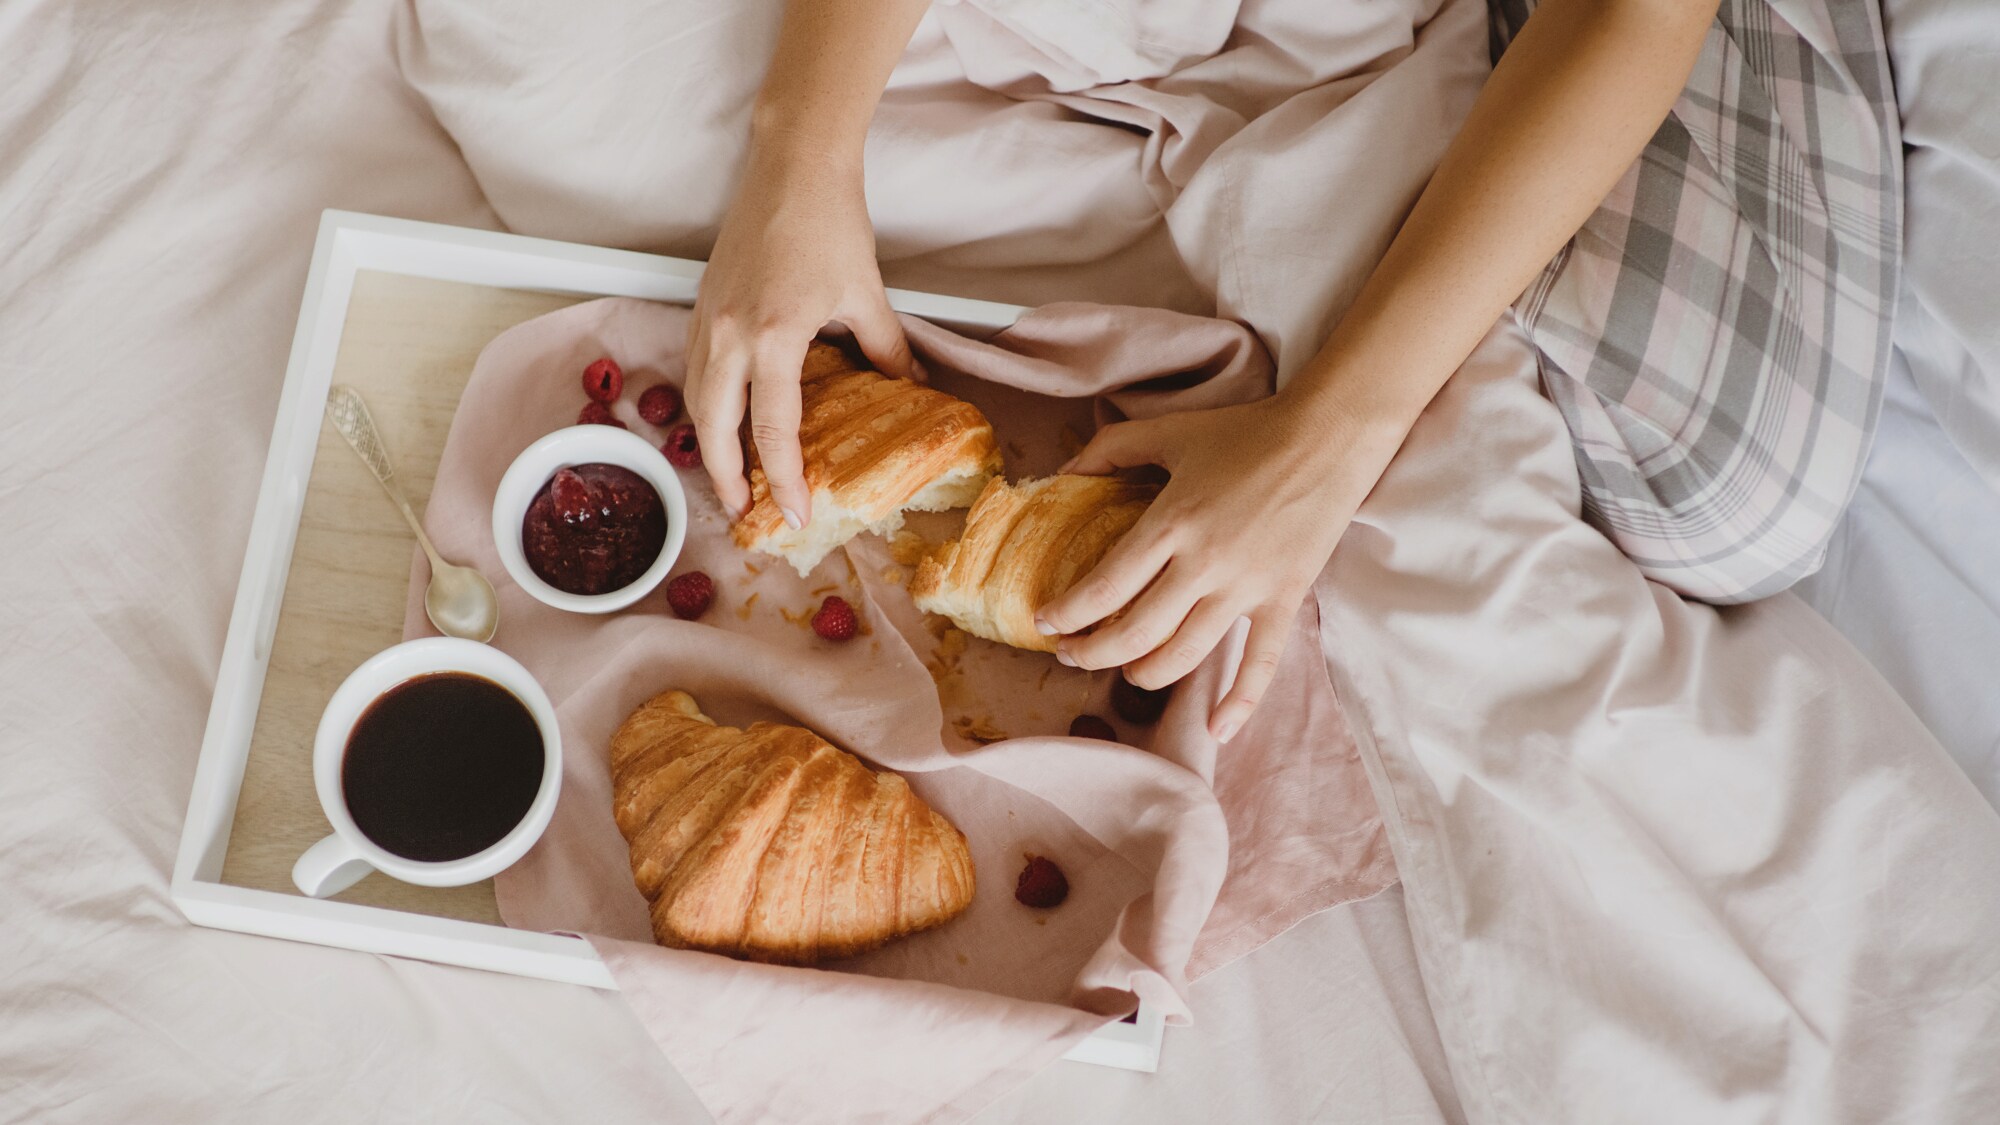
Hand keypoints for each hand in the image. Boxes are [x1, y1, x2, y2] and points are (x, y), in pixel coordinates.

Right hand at [685, 140, 916, 522]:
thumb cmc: (831, 223)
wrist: (791, 165)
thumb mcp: (867, 294)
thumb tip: (912, 389)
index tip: (795, 515)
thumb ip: (886, 349)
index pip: (773, 430)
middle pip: (713, 428)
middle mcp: (728, 335)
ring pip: (694, 400)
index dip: (783, 479)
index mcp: (773, 337)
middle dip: (725, 478)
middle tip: (745, 513)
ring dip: (708, 444)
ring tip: (729, 477)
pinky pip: (693, 370)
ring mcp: (707, 319)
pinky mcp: (700, 305)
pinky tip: (721, 420)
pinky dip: (704, 405)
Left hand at [1034, 394, 1399, 741]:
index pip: (1105, 586)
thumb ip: (1111, 449)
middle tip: (1072, 653)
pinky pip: (1262, 664)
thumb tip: (1062, 471)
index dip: (1068, 613)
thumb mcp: (1170, 431)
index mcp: (1172, 521)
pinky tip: (1217, 733)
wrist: (1330, 436)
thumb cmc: (1246, 432)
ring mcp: (1247, 587)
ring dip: (1143, 674)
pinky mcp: (1284, 600)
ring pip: (1184, 655)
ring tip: (1124, 671)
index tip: (1046, 623)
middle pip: (1136, 632)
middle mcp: (1205, 563)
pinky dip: (1240, 703)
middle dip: (1093, 652)